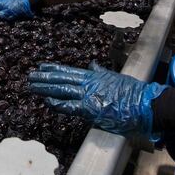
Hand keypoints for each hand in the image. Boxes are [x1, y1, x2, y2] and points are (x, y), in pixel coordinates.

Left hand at [29, 62, 165, 140]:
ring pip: (61, 89)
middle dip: (44, 77)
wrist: (145, 104)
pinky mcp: (90, 109)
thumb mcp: (115, 77)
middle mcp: (89, 83)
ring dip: (45, 87)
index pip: (69, 71)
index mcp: (94, 76)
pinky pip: (69, 106)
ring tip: (31, 85)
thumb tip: (93, 65)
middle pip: (61, 79)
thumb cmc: (133, 94)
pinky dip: (57, 103)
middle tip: (30, 75)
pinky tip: (47, 101)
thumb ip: (101, 72)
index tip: (42, 66)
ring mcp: (88, 95)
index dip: (54, 69)